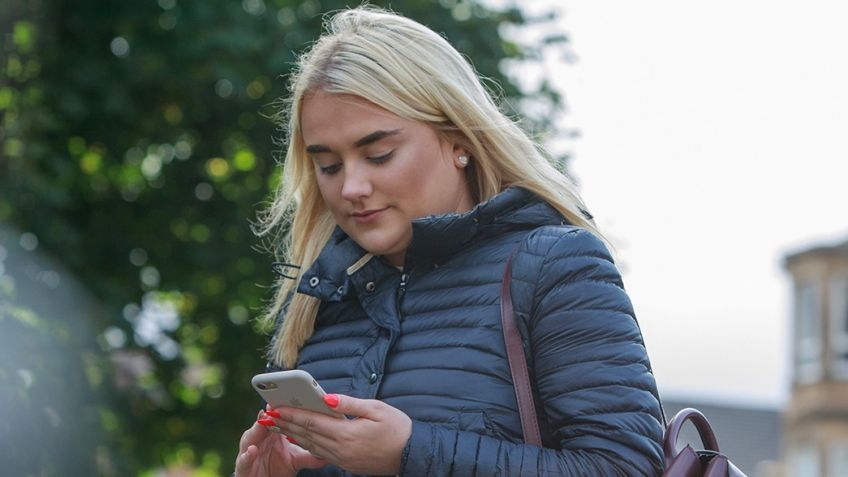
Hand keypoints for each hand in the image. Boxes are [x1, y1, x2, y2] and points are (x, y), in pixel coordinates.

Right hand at [234, 408, 328, 476]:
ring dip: (256, 429)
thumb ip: (310, 455)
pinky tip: (252, 450)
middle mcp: (258, 439)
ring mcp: (248, 451)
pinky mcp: (242, 466)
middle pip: (261, 423)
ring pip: (250, 437)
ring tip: (263, 421)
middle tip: (273, 405)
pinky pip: (243, 459)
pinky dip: (247, 455)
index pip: (276, 418)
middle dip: (267, 414)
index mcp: (271, 434)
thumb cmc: (276, 468)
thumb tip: (329, 453)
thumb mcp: (295, 460)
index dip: (282, 409)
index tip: (289, 398)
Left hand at [270, 394, 412, 475]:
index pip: (312, 421)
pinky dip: (305, 443)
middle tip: (267, 414)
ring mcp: (342, 458)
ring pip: (310, 445)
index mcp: (347, 433)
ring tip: (276, 424)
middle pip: (306, 434)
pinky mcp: (345, 463)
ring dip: (291, 433)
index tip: (276, 405)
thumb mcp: (376, 409)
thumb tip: (327, 397)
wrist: (411, 455)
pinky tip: (297, 437)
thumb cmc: (398, 428)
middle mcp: (340, 449)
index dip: (292, 413)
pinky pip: (320, 453)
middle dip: (285, 423)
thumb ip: (349, 403)